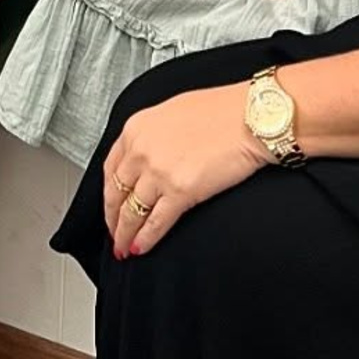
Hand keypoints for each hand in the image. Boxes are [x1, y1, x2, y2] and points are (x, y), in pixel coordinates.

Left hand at [103, 83, 264, 257]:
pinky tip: (141, 248)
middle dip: (113, 219)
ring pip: (132, 212)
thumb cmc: (220, 111)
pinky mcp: (179, 192)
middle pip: (117, 193)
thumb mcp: (172, 112)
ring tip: (125, 248)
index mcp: (136, 128)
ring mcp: (158, 172)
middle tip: (114, 234)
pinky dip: (146, 239)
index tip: (110, 206)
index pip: (110, 168)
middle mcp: (141, 150)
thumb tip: (148, 157)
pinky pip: (155, 223)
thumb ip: (153, 136)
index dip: (108, 194)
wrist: (249, 118)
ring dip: (126, 234)